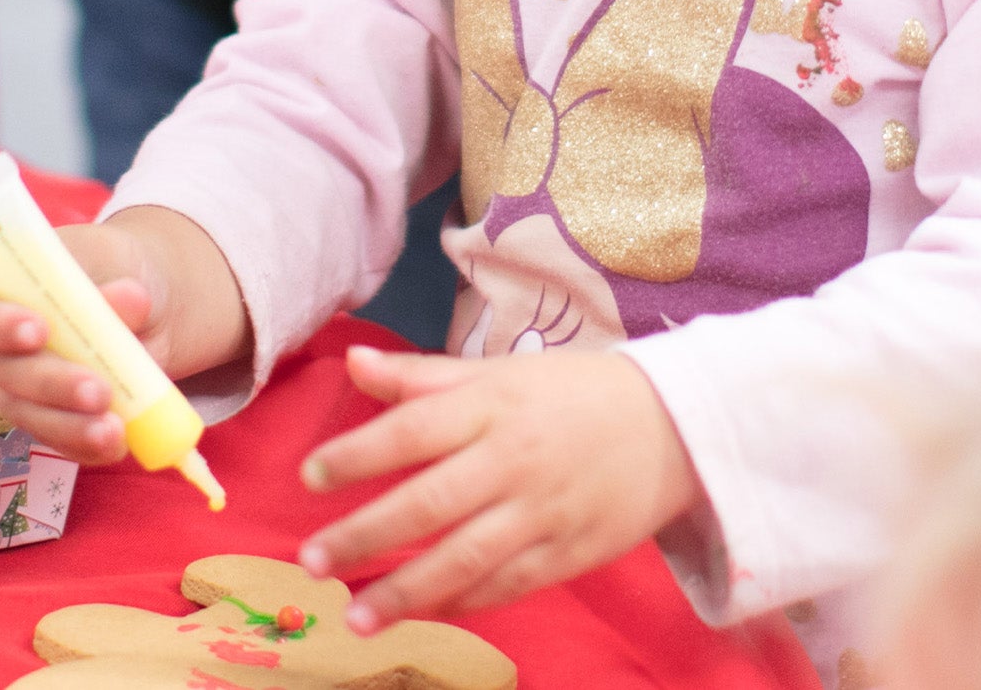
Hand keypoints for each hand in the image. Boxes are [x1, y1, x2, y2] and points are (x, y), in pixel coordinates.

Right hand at [0, 206, 249, 463]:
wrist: (144, 303)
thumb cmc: (115, 270)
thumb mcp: (121, 264)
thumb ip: (118, 284)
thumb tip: (128, 299)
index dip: (1, 324)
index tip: (39, 331)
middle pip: (8, 373)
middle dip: (53, 384)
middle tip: (96, 391)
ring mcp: (19, 390)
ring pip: (32, 415)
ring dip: (71, 426)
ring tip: (112, 429)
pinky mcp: (49, 421)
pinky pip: (60, 440)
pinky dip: (87, 445)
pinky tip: (115, 444)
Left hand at [296, 345, 703, 628]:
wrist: (672, 426)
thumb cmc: (570, 393)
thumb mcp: (499, 372)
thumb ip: (423, 376)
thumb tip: (354, 363)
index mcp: (493, 404)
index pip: (412, 429)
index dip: (357, 453)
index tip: (308, 477)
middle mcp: (514, 458)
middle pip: (429, 502)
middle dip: (364, 534)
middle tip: (311, 559)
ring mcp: (542, 512)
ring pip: (464, 558)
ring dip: (404, 591)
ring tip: (354, 616)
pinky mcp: (568, 554)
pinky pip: (506, 586)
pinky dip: (461, 603)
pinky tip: (423, 613)